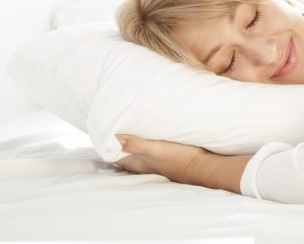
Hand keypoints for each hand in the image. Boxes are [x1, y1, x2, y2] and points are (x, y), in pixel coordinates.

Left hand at [114, 134, 253, 193]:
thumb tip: (115, 139)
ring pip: (133, 159)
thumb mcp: (158, 148)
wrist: (203, 168)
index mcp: (139, 162)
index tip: (99, 134)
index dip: (106, 147)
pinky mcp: (165, 163)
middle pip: (122, 159)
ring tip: (120, 141)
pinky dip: (140, 153)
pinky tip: (144, 148)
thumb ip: (137, 144)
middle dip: (113, 149)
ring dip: (126, 151)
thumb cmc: (181, 158)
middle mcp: (144, 166)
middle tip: (106, 136)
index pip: (115, 156)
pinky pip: (146, 159)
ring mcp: (154, 166)